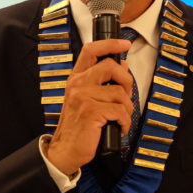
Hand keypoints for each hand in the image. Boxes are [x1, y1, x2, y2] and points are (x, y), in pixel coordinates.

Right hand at [46, 38, 132, 175]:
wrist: (66, 149)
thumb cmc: (78, 125)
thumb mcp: (86, 99)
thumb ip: (101, 82)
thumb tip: (123, 66)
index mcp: (77, 78)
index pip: (91, 50)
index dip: (110, 43)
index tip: (124, 44)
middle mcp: (78, 84)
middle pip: (111, 66)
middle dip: (127, 81)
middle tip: (126, 95)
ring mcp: (83, 97)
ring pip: (120, 93)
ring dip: (126, 109)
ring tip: (119, 118)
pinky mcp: (91, 111)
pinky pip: (120, 111)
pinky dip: (124, 122)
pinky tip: (118, 127)